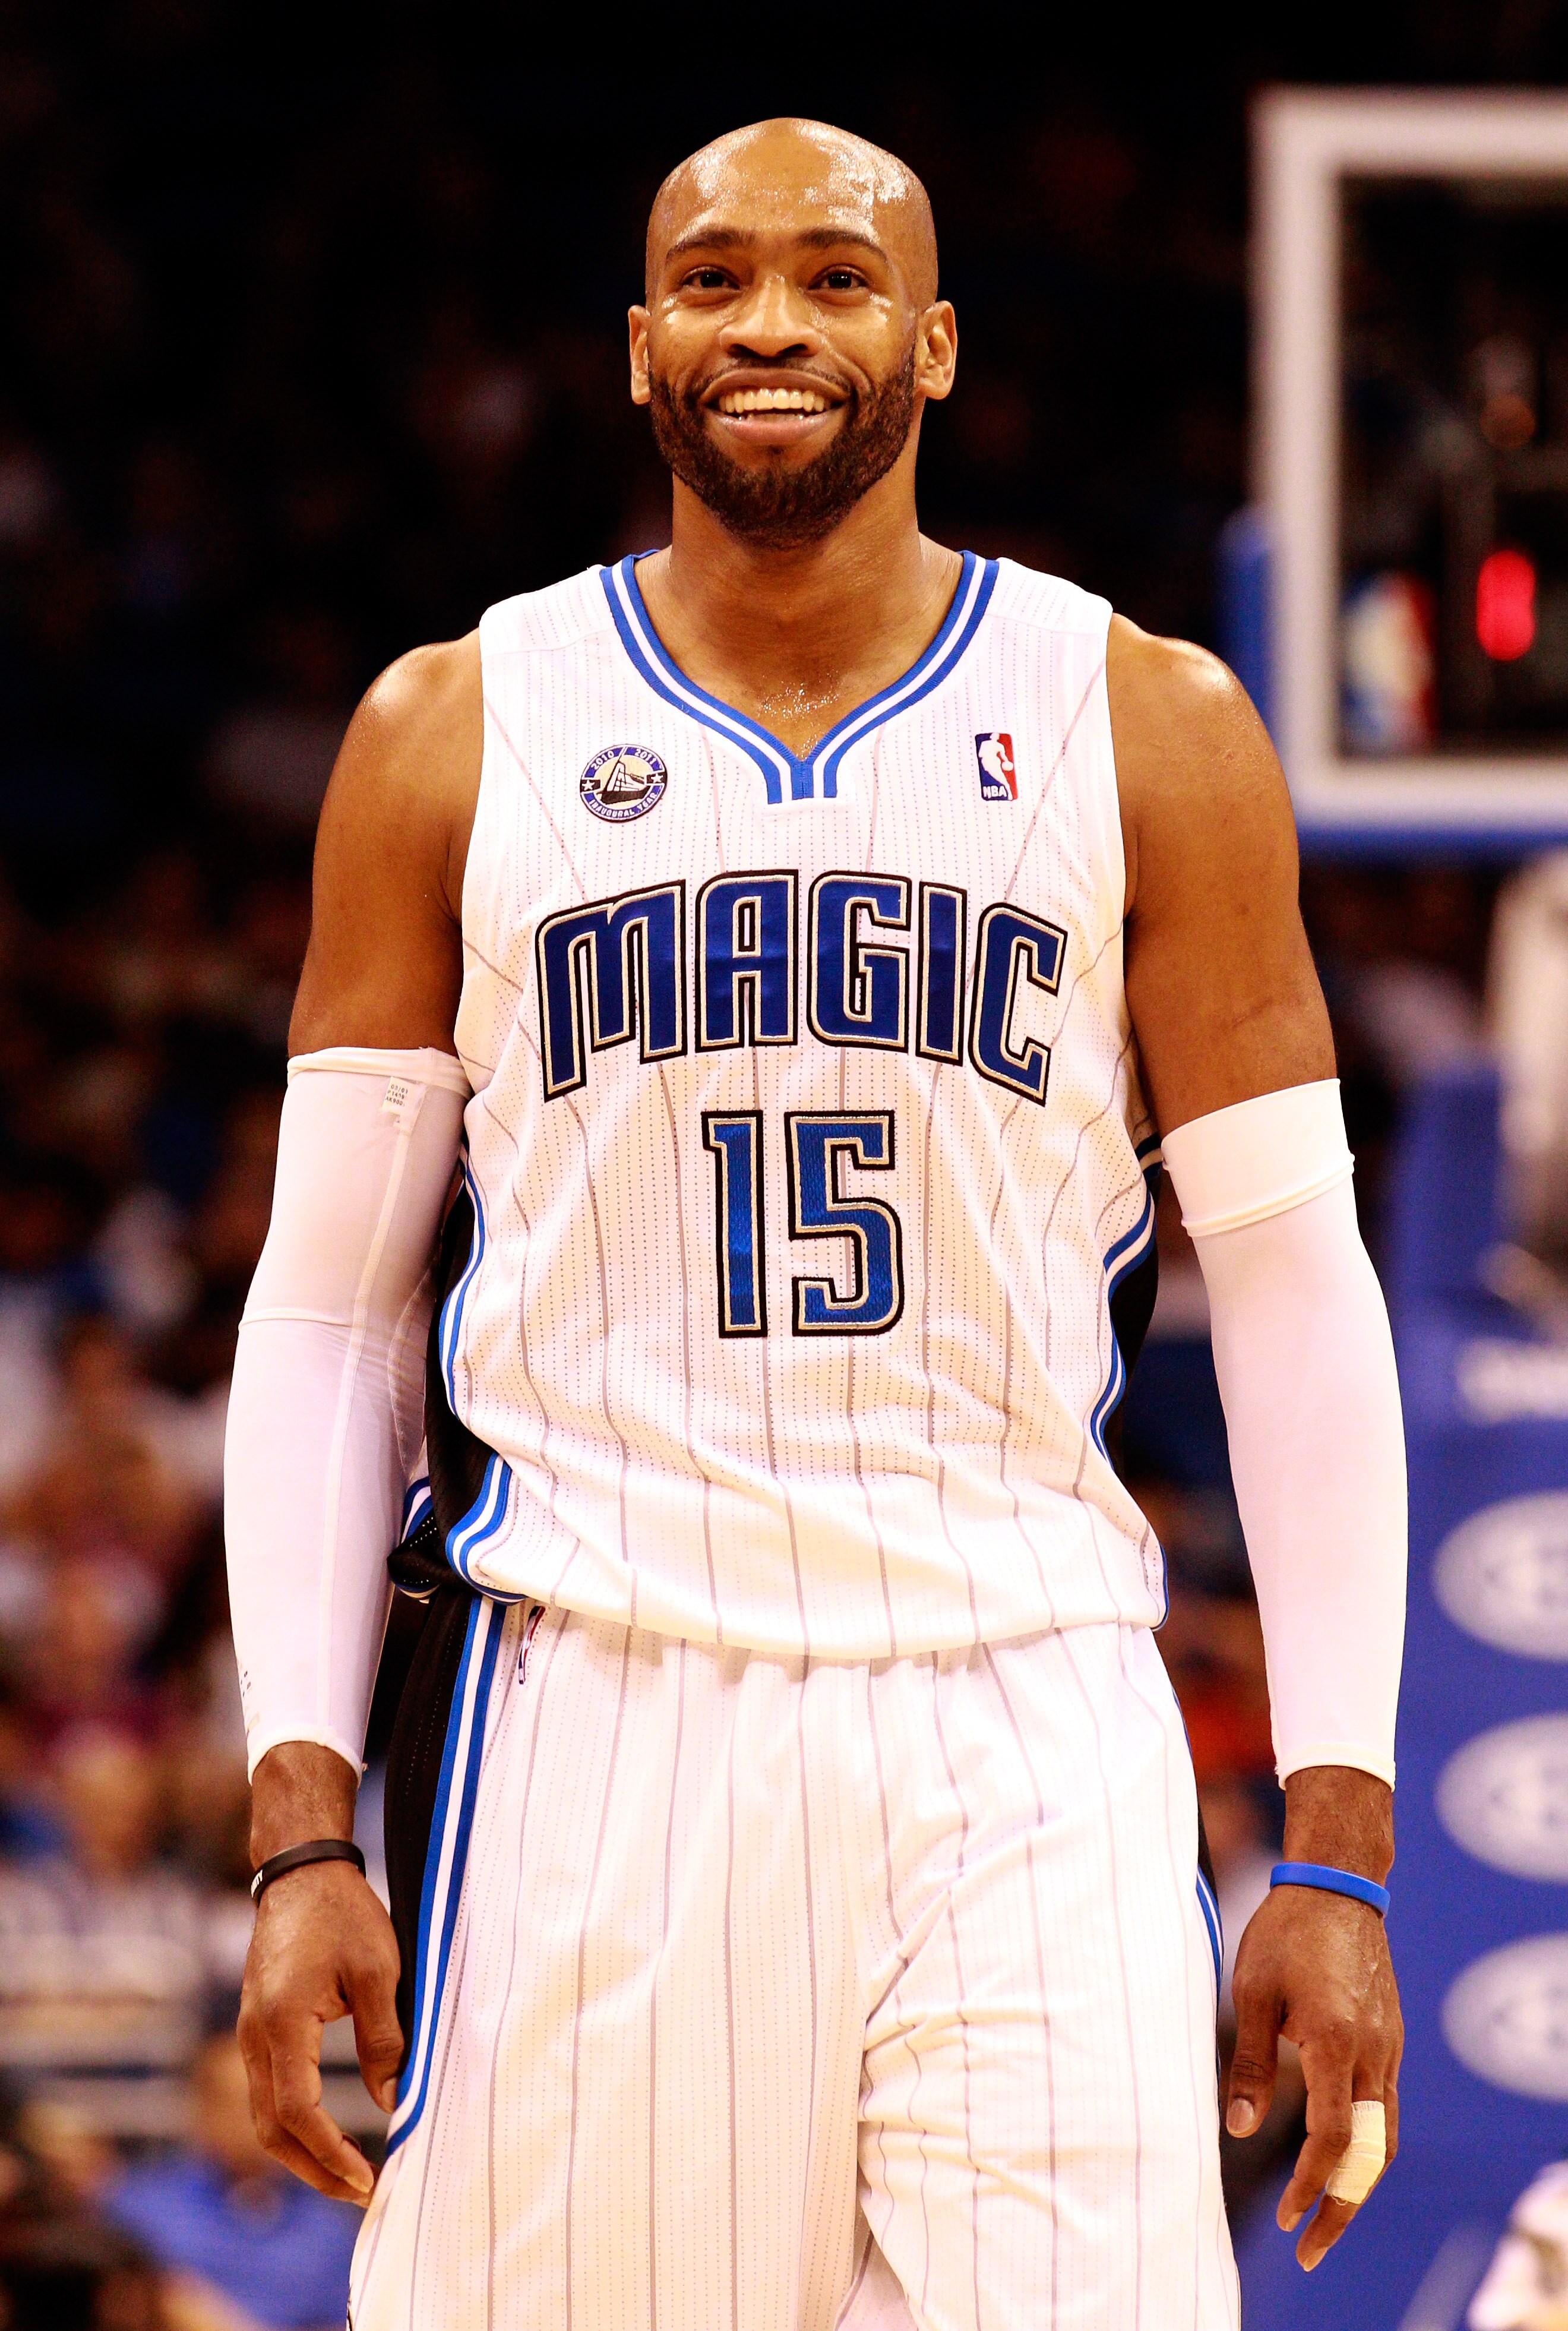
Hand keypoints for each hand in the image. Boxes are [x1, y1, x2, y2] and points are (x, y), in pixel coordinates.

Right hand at [238, 1742, 402, 2205]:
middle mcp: (254, 2036)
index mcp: (281, 2022)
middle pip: (270, 2128)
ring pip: (263, 2116)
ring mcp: (250, 2033)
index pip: (296, 2111)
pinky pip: (265, 2093)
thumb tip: (392, 2101)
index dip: (329, 2153)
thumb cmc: (344, 1914)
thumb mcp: (378, 1971)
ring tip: (346, 2176)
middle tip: (360, 2192)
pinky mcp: (257, 2028)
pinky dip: (292, 2125)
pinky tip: (324, 2135)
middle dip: (313, 2168)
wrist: (302, 1872)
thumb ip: (383, 2038)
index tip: (366, 2177)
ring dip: (301, 2153)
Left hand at [1226, 1884, 1401, 2271]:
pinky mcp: (1390, 2042)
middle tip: (1310, 2250)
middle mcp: (1371, 2055)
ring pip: (1384, 2139)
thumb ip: (1249, 2063)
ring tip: (1324, 2218)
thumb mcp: (1253, 1991)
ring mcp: (1388, 2050)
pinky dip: (1366, 2148)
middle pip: (1369, 2158)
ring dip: (1357, 2185)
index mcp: (1334, 2043)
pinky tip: (1338, 2161)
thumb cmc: (1286, 1933)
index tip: (1286, 2219)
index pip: (1331, 2140)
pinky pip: (1385, 2111)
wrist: (1338, 1888)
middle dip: (1342, 2211)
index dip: (1309, 2186)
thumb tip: (1236, 2128)